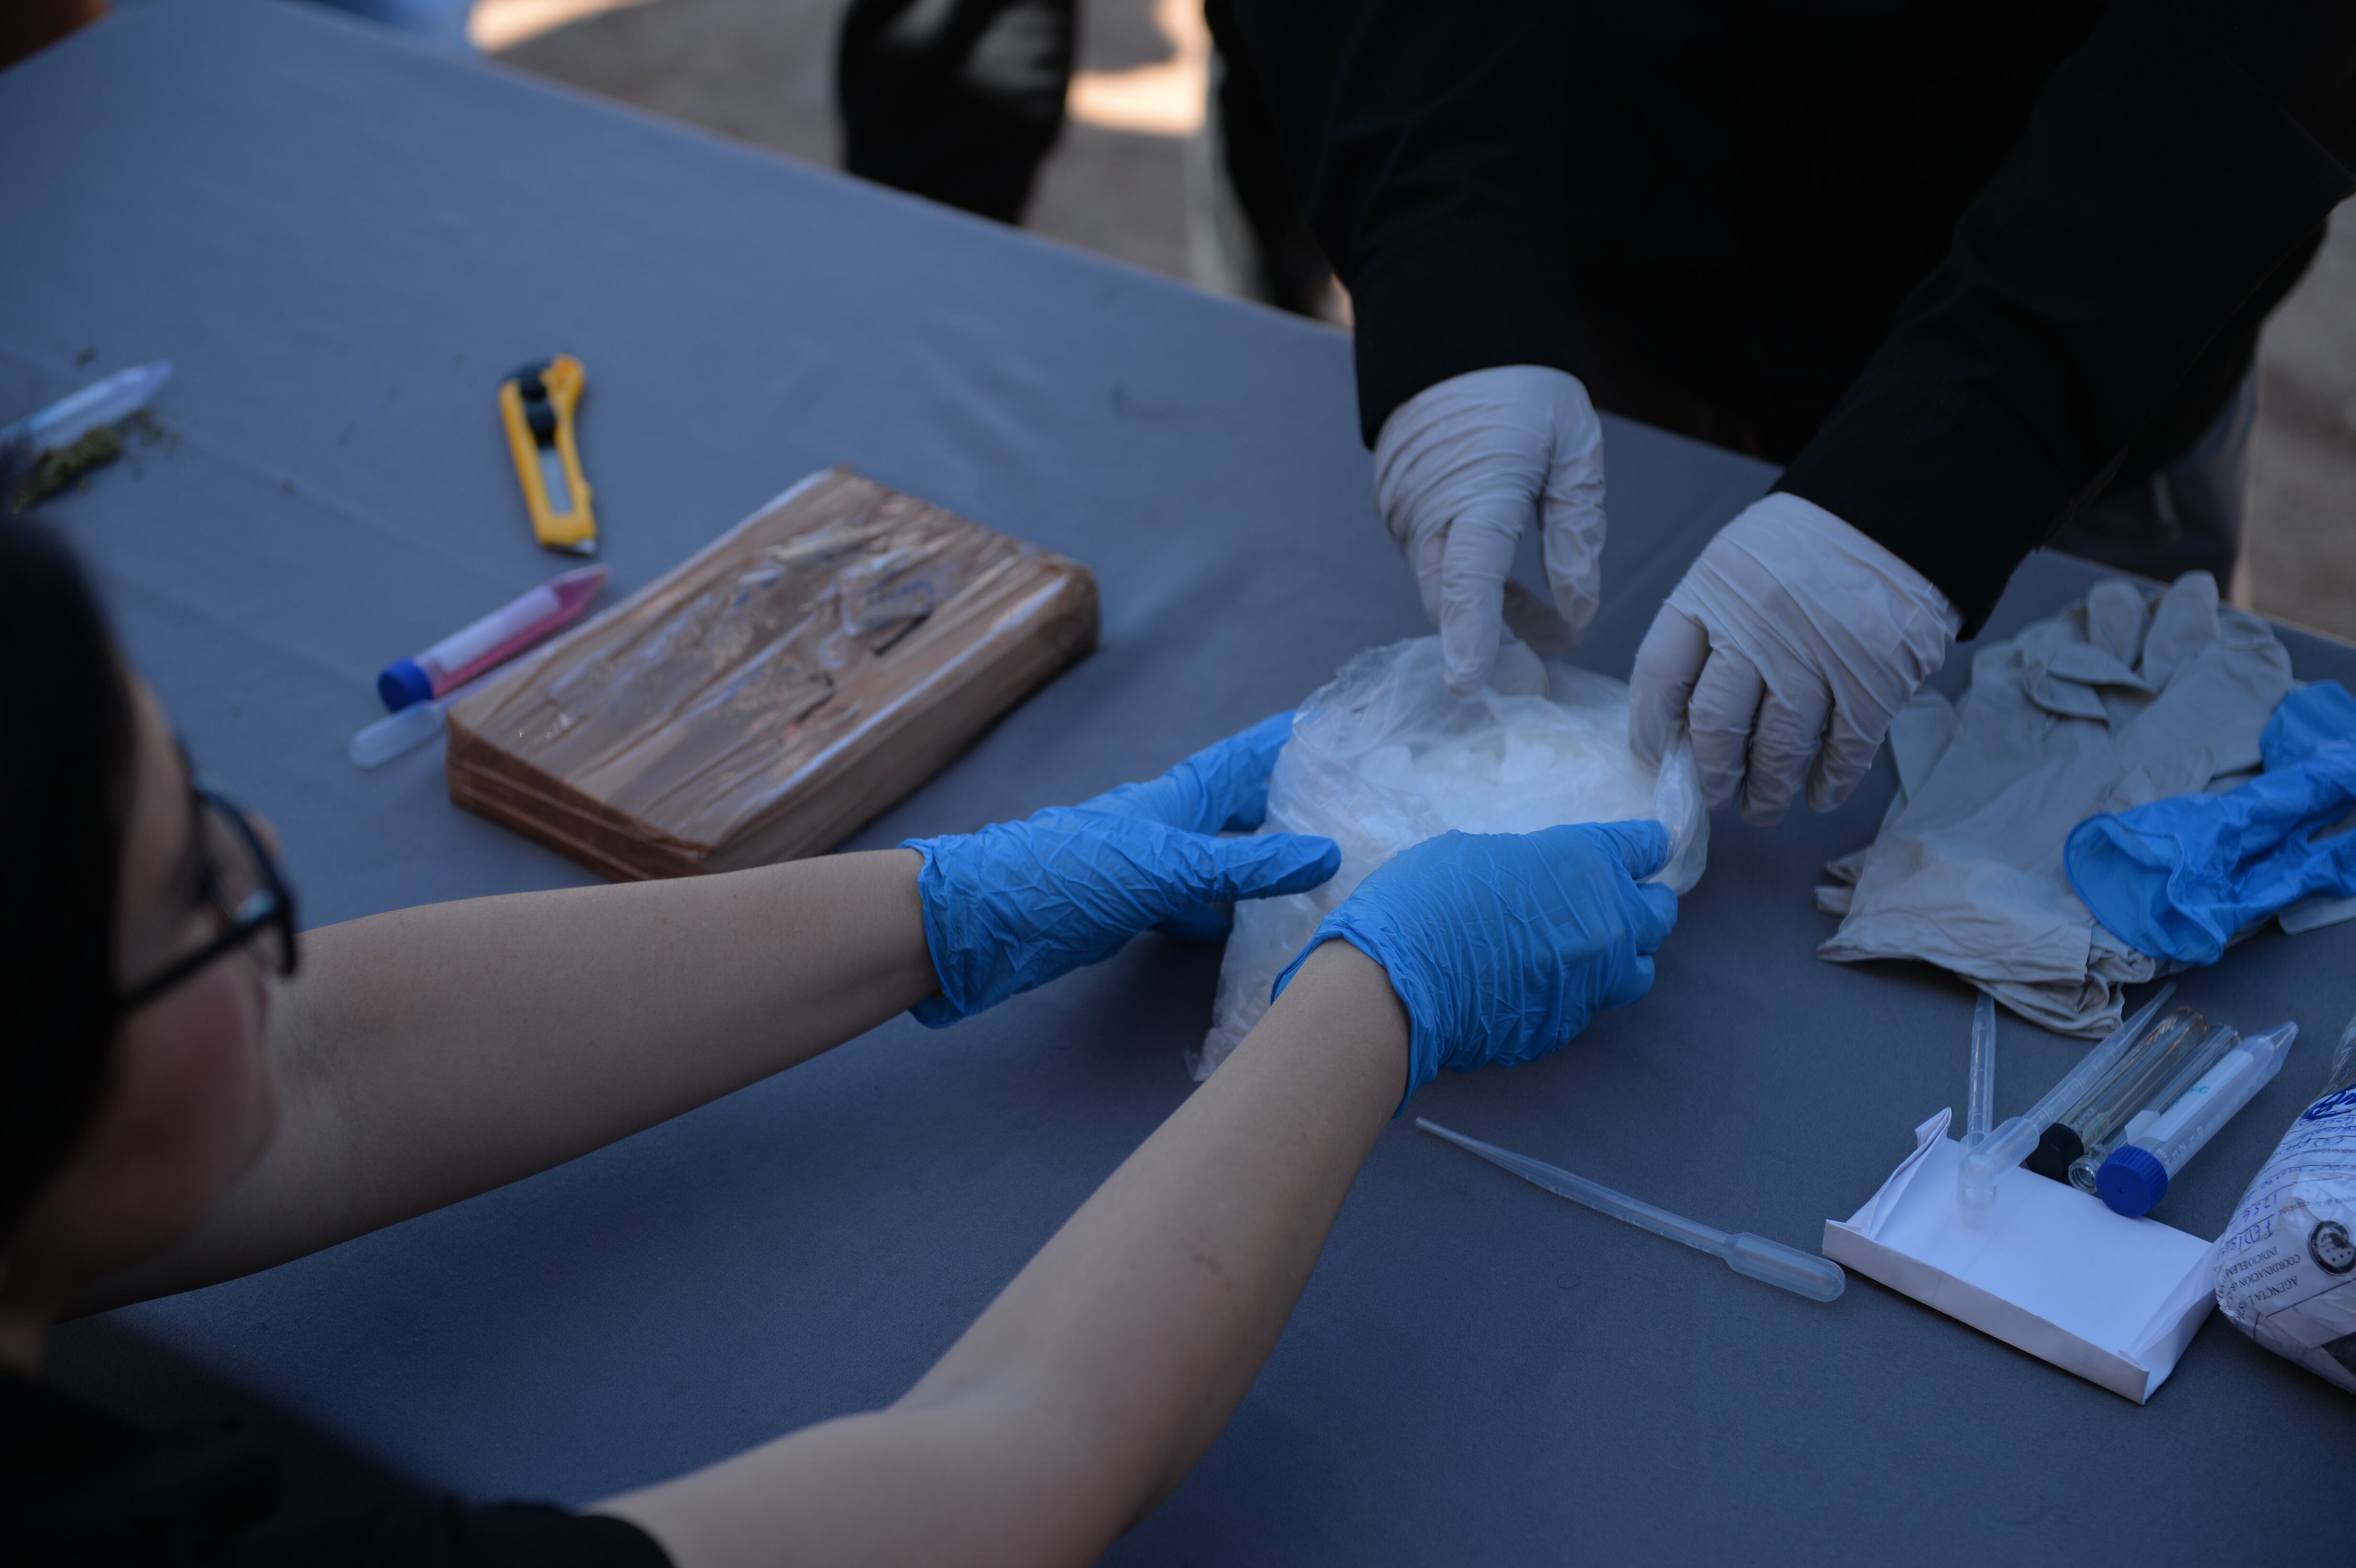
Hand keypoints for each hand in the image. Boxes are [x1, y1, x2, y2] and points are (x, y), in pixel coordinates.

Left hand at [903, 714, 1340, 1023]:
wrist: (985, 921)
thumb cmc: (1070, 877)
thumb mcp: (1170, 867)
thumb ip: (1246, 866)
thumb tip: (1327, 855)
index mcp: (1172, 801)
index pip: (1238, 762)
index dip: (1279, 745)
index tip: (1325, 726)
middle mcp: (1161, 827)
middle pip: (1230, 808)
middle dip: (1277, 803)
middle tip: (1331, 806)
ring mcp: (1141, 869)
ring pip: (1211, 859)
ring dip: (1252, 862)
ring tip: (1304, 871)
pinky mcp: (1124, 910)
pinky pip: (1187, 904)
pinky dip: (1217, 913)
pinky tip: (1237, 932)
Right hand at [1271, 821, 1676, 1102]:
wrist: (1398, 983)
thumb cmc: (1425, 899)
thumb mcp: (1475, 853)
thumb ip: (1525, 867)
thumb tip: (1531, 882)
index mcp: (1586, 864)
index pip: (1643, 847)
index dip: (1646, 845)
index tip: (1650, 845)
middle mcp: (1605, 924)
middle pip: (1658, 915)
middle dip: (1643, 905)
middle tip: (1619, 902)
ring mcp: (1590, 984)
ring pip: (1637, 972)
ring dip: (1622, 958)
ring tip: (1590, 953)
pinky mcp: (1563, 1027)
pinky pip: (1583, 1008)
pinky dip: (1568, 995)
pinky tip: (1532, 987)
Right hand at [1373, 365, 1605, 697]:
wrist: (1453, 336)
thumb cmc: (1525, 391)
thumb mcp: (1575, 450)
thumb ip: (1578, 532)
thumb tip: (1578, 611)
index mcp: (1480, 489)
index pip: (1470, 578)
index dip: (1472, 637)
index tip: (1471, 685)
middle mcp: (1428, 507)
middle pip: (1447, 601)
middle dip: (1488, 647)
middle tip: (1542, 674)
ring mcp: (1403, 509)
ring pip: (1440, 586)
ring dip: (1486, 614)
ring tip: (1546, 628)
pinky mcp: (1396, 508)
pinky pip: (1432, 561)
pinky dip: (1467, 584)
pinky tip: (1512, 590)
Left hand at [1629, 492, 1960, 825]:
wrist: (1898, 509)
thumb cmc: (1803, 549)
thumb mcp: (1734, 566)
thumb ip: (1706, 630)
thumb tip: (1681, 719)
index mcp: (1712, 593)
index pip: (1659, 675)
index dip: (1651, 727)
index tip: (1658, 757)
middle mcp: (1758, 627)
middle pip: (1715, 724)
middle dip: (1712, 774)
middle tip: (1714, 793)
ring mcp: (1819, 656)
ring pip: (1779, 748)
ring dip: (1768, 790)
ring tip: (1762, 807)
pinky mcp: (1876, 679)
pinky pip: (1845, 749)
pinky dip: (1830, 781)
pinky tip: (1818, 795)